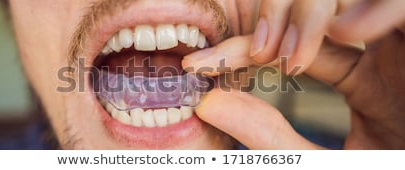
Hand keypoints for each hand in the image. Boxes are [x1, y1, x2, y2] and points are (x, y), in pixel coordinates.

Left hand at [182, 0, 404, 148]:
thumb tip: (211, 103)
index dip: (240, 53)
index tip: (198, 66)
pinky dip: (380, 9)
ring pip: (354, 1)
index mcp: (359, 79)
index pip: (291, 49)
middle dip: (275, 21)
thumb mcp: (317, 163)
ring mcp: (404, 46)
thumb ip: (271, 137)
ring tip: (289, 50)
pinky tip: (349, 31)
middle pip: (318, 13)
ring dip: (313, 13)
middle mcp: (382, 53)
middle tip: (244, 53)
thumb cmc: (384, 167)